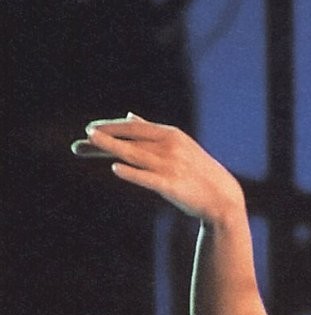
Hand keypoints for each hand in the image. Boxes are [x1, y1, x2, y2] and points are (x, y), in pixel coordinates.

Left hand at [71, 114, 243, 223]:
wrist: (223, 198)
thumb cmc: (198, 172)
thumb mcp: (179, 145)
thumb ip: (152, 131)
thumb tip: (129, 116)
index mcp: (171, 134)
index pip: (134, 127)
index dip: (111, 127)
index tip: (91, 129)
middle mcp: (170, 147)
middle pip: (130, 139)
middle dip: (104, 138)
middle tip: (83, 138)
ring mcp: (171, 166)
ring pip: (134, 154)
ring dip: (110, 147)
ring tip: (88, 143)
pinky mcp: (172, 186)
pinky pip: (148, 178)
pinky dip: (132, 173)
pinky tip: (116, 169)